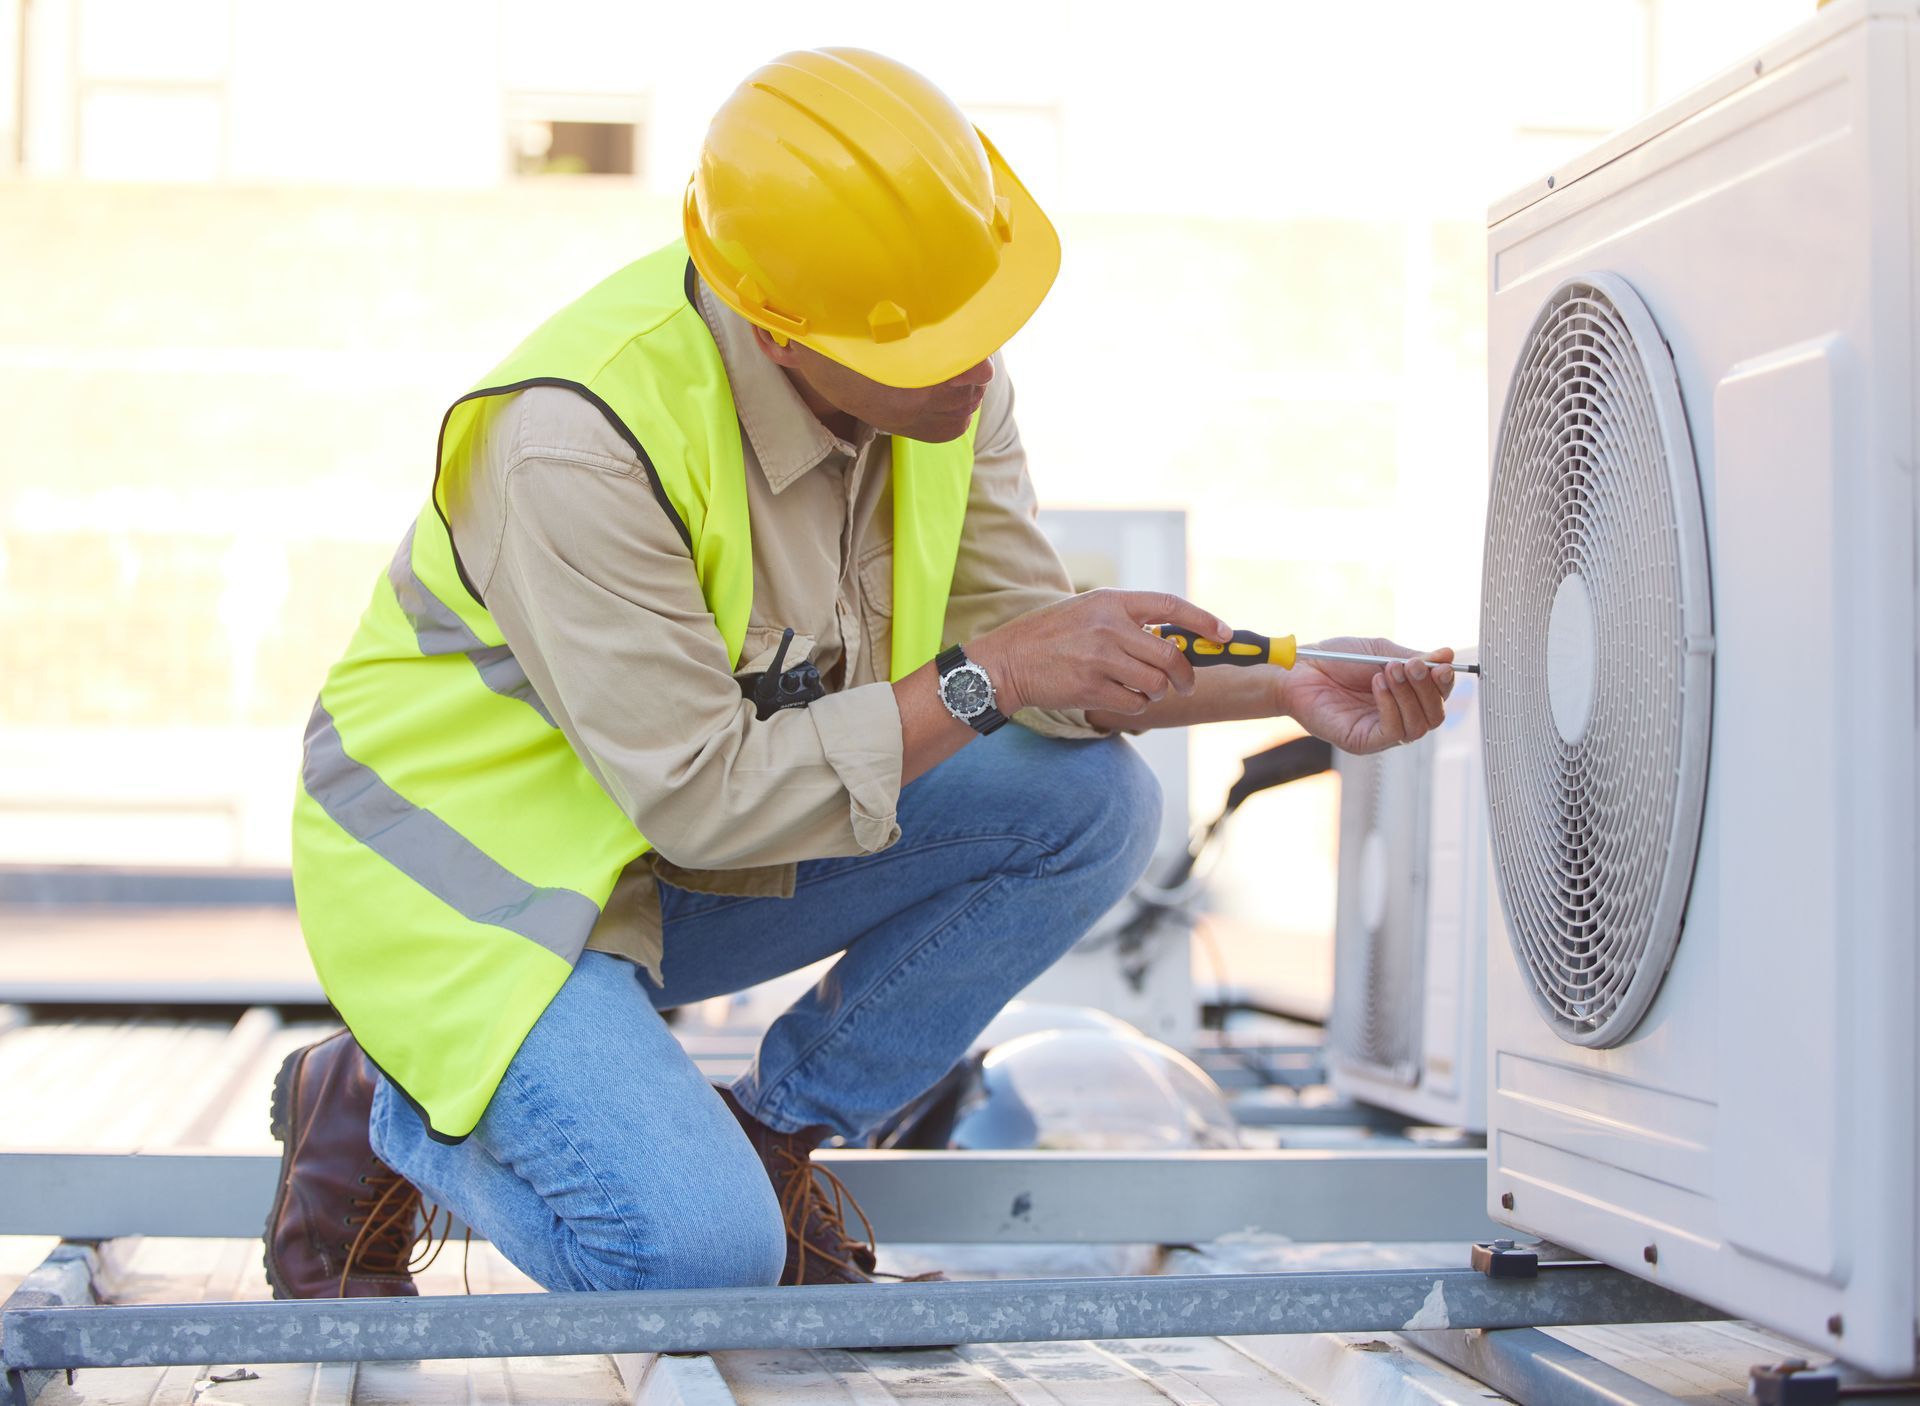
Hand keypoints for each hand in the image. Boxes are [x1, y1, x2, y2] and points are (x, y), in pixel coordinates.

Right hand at [969, 590, 1230, 716]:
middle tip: (1185, 685)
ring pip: (1156, 684)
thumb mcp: (1087, 612)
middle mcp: (1108, 626)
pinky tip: (1117, 698)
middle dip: (1186, 676)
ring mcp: (1100, 658)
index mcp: (1111, 601)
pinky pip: (1135, 702)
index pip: (1170, 606)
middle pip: (1171, 655)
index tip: (1224, 635)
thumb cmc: (1049, 637)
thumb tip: (1173, 640)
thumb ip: (1127, 620)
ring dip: (1156, 693)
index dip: (1204, 621)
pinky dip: (1135, 705)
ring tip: (1137, 689)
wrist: (1006, 662)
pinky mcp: (1091, 687)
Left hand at [1282, 637, 1455, 753]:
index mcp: (1405, 695)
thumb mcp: (1380, 652)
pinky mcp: (1363, 742)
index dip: (1444, 683)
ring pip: (1418, 726)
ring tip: (1389, 670)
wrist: (1300, 669)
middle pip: (1434, 715)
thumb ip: (1413, 657)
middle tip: (1413, 665)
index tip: (1441, 665)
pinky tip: (1377, 685)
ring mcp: (1380, 732)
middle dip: (1427, 689)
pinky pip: (1393, 732)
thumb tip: (1448, 655)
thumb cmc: (1336, 659)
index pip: (1437, 697)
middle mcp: (1397, 716)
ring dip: (1409, 695)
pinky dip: (1392, 707)